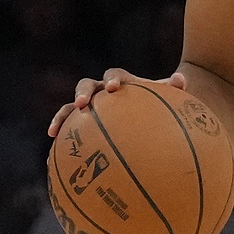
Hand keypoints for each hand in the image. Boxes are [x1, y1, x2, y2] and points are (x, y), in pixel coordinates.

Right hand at [47, 68, 186, 137]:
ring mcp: (91, 107)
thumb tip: (181, 79)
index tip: (115, 88)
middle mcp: (102, 91)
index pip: (115, 75)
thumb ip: (173, 88)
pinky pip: (69, 132)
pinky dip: (61, 142)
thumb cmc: (159, 106)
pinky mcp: (83, 124)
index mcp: (122, 82)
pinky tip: (51, 158)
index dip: (113, 80)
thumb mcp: (167, 100)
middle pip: (87, 85)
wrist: (148, 110)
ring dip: (61, 117)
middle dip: (82, 93)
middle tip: (81, 104)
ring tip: (53, 131)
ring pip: (70, 108)